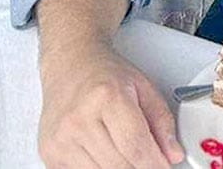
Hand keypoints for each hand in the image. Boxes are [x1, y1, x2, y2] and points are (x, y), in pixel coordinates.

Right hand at [38, 41, 184, 168]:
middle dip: (139, 167)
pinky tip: (104, 154)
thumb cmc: (105, 74)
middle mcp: (79, 118)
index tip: (164, 166)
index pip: (136, 146)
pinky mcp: (49, 154)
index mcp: (107, 96)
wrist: (70, 65)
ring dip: (119, 168)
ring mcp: (61, 139)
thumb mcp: (143, 87)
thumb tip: (173, 155)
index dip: (154, 163)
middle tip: (146, 158)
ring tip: (122, 150)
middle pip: (120, 165)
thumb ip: (162, 121)